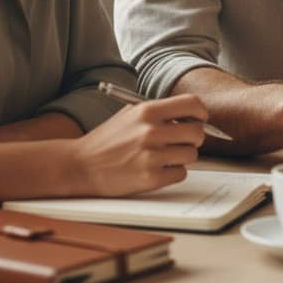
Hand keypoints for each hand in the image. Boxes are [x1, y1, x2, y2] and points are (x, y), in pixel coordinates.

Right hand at [69, 94, 207, 196]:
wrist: (81, 166)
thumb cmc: (107, 140)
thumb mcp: (130, 114)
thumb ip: (159, 112)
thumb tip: (190, 114)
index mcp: (147, 111)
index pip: (191, 104)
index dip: (201, 112)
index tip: (200, 118)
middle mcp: (151, 131)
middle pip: (196, 132)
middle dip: (194, 138)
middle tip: (184, 141)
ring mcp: (151, 156)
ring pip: (192, 155)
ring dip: (183, 156)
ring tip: (166, 156)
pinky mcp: (150, 178)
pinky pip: (180, 173)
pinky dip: (173, 172)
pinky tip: (158, 169)